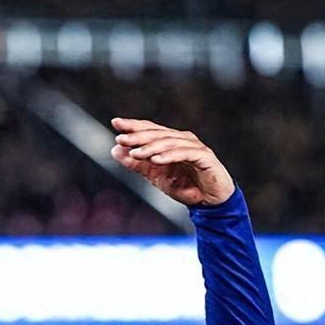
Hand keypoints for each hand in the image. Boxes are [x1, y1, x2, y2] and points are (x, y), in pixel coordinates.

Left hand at [110, 118, 234, 205]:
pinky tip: (156, 159)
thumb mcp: (155, 176)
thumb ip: (136, 164)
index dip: (134, 125)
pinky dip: (170, 156)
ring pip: (170, 142)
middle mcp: (183, 139)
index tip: (115, 122)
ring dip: (151, 147)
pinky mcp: (205, 158)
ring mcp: (196, 147)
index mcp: (171, 141)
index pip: (150, 129)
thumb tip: (114, 149)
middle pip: (158, 133)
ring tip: (135, 152)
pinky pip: (186, 154)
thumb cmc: (185, 186)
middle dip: (139, 135)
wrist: (209, 202)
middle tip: (121, 139)